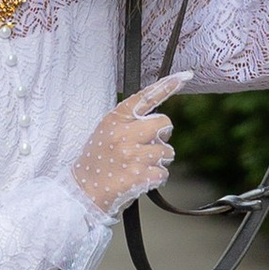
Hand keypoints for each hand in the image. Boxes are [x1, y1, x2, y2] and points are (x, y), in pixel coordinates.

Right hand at [70, 75, 188, 216]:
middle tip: (149, 145)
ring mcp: (133, 155)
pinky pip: (163, 172)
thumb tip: (157, 121)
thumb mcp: (106, 133)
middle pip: (164, 122)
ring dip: (159, 160)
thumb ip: (129, 122)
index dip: (167, 85)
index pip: (145, 97)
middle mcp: (124, 134)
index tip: (185, 76)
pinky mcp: (140, 176)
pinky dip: (156, 178)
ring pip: (167, 150)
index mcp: (115, 120)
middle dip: (163, 135)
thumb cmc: (97, 162)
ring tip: (139, 166)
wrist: (83, 193)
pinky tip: (140, 179)